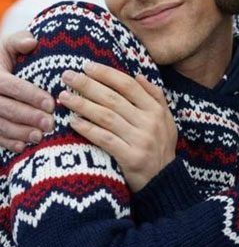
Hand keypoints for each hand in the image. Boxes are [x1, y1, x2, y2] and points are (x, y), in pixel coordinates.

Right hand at [0, 31, 54, 151]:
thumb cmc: (2, 57)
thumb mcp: (6, 45)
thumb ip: (18, 41)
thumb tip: (32, 41)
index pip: (12, 86)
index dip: (31, 96)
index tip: (51, 103)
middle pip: (5, 108)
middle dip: (29, 117)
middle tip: (50, 124)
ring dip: (19, 133)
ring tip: (40, 137)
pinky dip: (7, 142)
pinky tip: (23, 147)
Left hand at [59, 61, 176, 192]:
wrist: (164, 181)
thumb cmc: (161, 146)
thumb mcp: (166, 118)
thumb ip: (155, 96)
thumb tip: (138, 75)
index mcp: (156, 109)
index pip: (128, 85)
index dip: (107, 74)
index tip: (87, 66)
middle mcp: (149, 122)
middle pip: (113, 98)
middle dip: (88, 85)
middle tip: (67, 75)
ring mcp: (140, 139)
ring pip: (106, 117)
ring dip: (82, 105)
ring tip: (64, 97)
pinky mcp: (130, 157)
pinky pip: (104, 139)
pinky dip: (88, 129)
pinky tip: (73, 121)